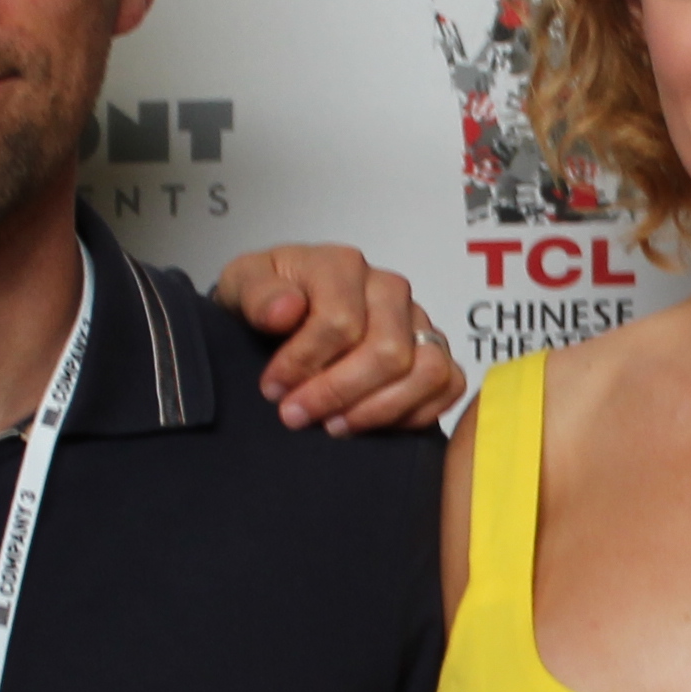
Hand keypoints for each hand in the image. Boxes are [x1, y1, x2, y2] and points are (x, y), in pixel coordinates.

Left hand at [208, 245, 465, 432]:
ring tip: (336, 425)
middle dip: (338, 392)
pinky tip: (371, 424)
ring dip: (379, 408)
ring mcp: (416, 320)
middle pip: (388, 351)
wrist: (280, 312)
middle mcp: (387, 289)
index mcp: (342, 265)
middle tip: (298, 416)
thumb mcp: (241, 286)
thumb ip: (256, 294)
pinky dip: (417, 412)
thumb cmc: (266, 299)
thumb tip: (285, 309)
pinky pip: (449, 385)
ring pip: (426, 370)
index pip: (341, 321)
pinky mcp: (433, 350)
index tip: (274, 389)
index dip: (305, 363)